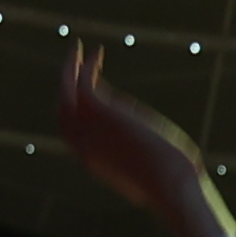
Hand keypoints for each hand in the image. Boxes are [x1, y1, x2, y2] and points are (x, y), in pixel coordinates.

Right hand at [59, 44, 230, 236]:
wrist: (170, 185)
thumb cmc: (173, 186)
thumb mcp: (155, 179)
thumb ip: (150, 170)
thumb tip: (170, 168)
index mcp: (94, 163)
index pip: (73, 134)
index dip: (75, 113)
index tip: (86, 94)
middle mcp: (85, 146)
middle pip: (62, 113)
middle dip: (64, 89)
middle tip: (72, 68)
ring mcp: (90, 130)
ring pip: (67, 94)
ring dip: (69, 70)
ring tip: (78, 50)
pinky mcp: (101, 113)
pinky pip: (85, 83)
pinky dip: (87, 66)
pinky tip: (97, 52)